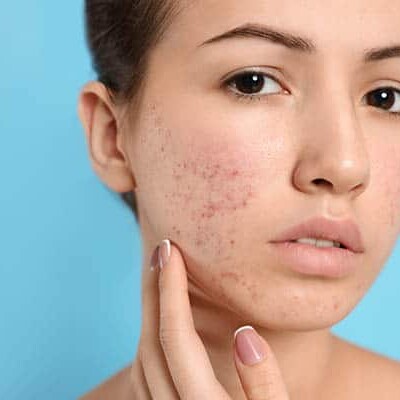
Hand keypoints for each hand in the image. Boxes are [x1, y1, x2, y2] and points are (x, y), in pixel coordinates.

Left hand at [151, 238, 289, 398]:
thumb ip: (266, 386)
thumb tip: (245, 334)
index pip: (176, 338)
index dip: (171, 289)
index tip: (171, 251)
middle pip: (151, 343)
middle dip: (154, 292)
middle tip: (162, 252)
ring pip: (143, 360)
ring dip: (150, 313)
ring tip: (162, 277)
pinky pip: (145, 376)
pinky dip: (151, 339)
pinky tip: (164, 318)